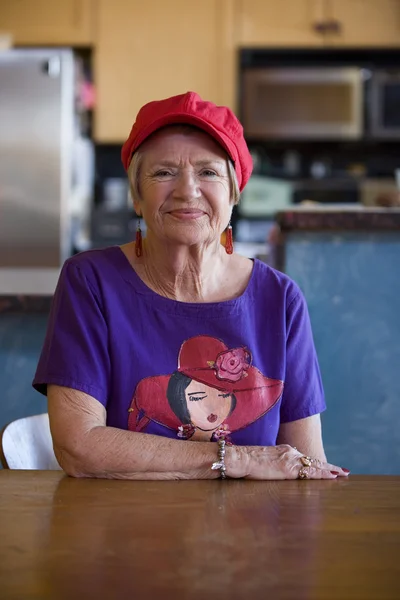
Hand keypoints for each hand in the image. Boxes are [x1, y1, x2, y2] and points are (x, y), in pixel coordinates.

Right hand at [228, 444, 349, 479]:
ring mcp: (290, 459)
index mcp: (284, 451)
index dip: (317, 464)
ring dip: (330, 471)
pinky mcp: (289, 468)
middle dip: (329, 467)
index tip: (328, 468)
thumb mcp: (265, 462)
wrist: (240, 458)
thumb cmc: (247, 462)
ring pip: (315, 465)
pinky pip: (310, 472)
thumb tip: (280, 470)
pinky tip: (333, 477)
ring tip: (343, 474)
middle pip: (313, 461)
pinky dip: (323, 474)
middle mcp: (290, 452)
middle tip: (344, 471)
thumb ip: (275, 464)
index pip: (304, 458)